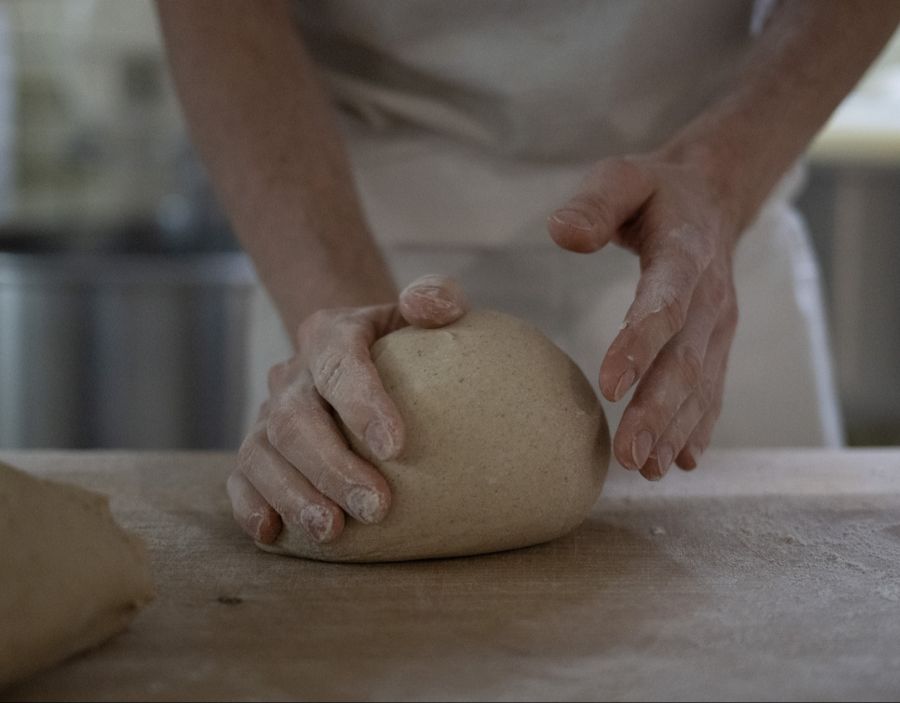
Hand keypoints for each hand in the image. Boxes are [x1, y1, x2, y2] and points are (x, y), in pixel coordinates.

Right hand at [227, 274, 468, 543]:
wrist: (362, 354)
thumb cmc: (406, 342)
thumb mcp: (429, 309)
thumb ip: (437, 297)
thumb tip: (429, 307)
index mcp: (332, 332)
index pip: (340, 363)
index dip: (362, 403)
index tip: (395, 447)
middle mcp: (294, 373)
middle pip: (296, 419)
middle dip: (333, 467)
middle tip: (376, 507)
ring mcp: (269, 411)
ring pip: (262, 452)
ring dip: (294, 494)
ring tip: (331, 530)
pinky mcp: (258, 447)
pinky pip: (241, 476)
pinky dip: (251, 506)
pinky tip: (274, 534)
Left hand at [548, 152, 740, 479]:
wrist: (712, 197)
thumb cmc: (655, 190)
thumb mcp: (622, 176)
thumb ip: (594, 204)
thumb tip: (560, 233)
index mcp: (686, 254)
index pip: (665, 305)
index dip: (640, 345)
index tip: (610, 388)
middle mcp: (710, 296)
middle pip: (685, 360)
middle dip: (659, 412)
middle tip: (629, 456)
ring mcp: (718, 324)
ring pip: (701, 384)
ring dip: (676, 430)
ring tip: (648, 469)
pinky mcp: (716, 341)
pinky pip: (711, 388)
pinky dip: (698, 426)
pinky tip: (683, 461)